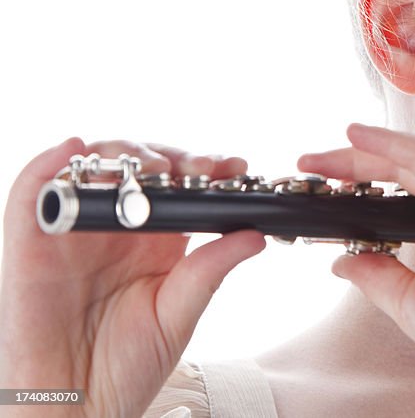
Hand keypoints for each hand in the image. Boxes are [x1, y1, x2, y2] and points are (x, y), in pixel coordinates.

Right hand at [0, 137, 266, 417]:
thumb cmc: (125, 366)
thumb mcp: (178, 314)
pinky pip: (31, 193)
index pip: (181, 186)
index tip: (233, 167)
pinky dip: (48, 165)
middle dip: (171, 156)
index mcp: (156, 240)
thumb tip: (255, 233)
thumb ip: (209, 270)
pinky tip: (74, 150)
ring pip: (91, 167)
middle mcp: (116, 228)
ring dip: (122, 154)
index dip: (205, 168)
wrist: (75, 408)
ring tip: (151, 167)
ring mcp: (74, 231)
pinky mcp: (30, 244)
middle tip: (198, 167)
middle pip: (139, 167)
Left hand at [297, 123, 414, 415]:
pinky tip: (355, 136)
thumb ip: (379, 277)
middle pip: (401, 177)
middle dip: (352, 170)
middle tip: (309, 168)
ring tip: (318, 158)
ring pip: (410, 161)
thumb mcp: (413, 305)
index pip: (403, 204)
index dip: (362, 197)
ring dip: (361, 155)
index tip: (324, 198)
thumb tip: (342, 263)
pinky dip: (388, 142)